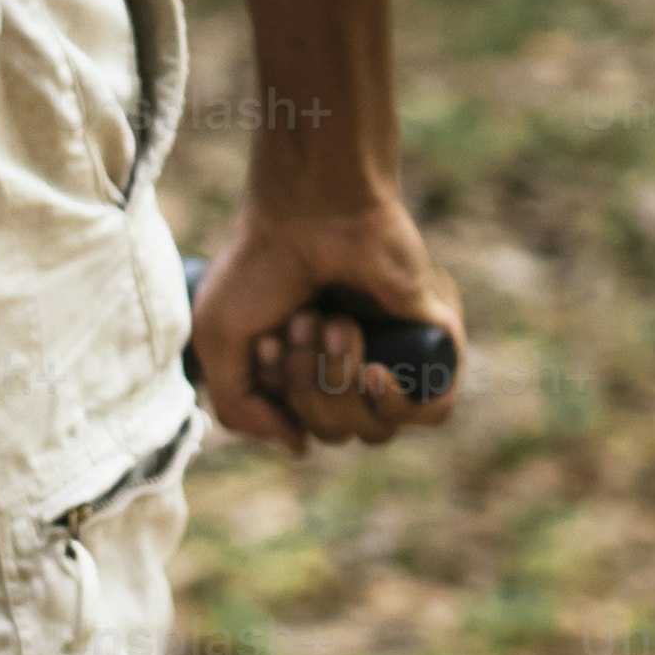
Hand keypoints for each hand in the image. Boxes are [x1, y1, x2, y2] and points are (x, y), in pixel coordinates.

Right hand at [190, 188, 459, 455]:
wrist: (313, 208)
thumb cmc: (263, 261)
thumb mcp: (219, 339)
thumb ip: (240, 407)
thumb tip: (299, 446)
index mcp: (309, 364)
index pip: (299, 425)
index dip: (279, 399)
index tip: (268, 341)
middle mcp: (355, 364)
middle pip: (336, 432)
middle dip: (307, 386)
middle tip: (302, 320)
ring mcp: (396, 354)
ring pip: (377, 428)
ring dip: (340, 382)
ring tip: (335, 322)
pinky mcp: (434, 341)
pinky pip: (432, 411)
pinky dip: (399, 403)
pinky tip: (375, 370)